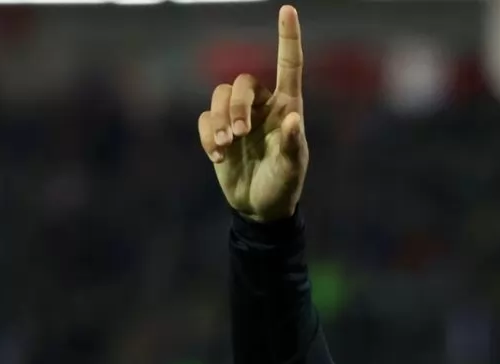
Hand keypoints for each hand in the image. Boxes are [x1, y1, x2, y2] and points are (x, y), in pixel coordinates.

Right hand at [198, 5, 307, 221]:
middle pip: (241, 82)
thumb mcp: (292, 168)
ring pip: (219, 96)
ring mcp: (238, 118)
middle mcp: (262, 107)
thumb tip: (293, 118)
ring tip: (226, 146)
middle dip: (236, 105)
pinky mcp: (218, 132)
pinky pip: (205, 119)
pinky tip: (218, 157)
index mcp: (287, 107)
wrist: (261, 209)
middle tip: (239, 134)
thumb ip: (292, 144)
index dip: (288, 38)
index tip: (288, 9)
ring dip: (219, 119)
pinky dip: (208, 136)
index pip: (288, 66)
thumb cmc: (284, 185)